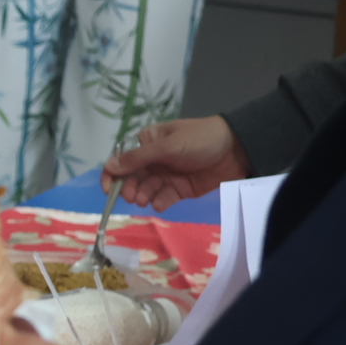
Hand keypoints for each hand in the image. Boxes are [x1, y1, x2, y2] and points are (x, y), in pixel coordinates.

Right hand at [104, 117, 249, 209]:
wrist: (237, 150)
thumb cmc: (199, 140)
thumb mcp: (167, 146)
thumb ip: (138, 158)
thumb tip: (108, 166)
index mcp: (148, 143)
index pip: (123, 159)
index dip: (113, 174)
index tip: (109, 190)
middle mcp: (154, 159)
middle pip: (133, 178)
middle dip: (130, 188)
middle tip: (133, 196)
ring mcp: (168, 175)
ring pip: (147, 189)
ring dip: (143, 195)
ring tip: (146, 200)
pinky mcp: (180, 190)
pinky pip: (164, 198)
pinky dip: (159, 202)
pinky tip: (160, 204)